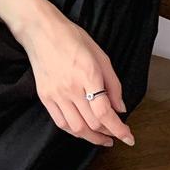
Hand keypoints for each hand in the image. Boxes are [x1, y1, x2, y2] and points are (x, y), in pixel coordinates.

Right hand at [19, 0, 133, 146]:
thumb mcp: (100, 55)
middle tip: (118, 134)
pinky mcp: (45, 97)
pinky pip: (61, 123)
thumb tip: (120, 108)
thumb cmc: (72, 38)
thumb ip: (113, 84)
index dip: (118, 129)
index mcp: (88, 75)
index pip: (104, 112)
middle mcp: (72, 88)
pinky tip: (84, 130)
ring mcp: (56, 94)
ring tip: (103, 138)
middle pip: (93, 123)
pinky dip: (75, 132)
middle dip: (109, 133)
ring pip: (77, 128)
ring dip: (92, 138)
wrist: (41, 31)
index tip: (128, 138)